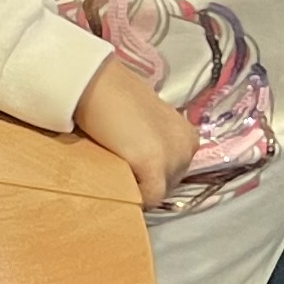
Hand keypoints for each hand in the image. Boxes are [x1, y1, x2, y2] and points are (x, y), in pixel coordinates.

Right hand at [72, 55, 196, 209]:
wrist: (96, 85)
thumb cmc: (114, 97)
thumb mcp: (145, 121)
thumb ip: (152, 139)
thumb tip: (139, 156)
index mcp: (187, 136)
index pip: (175, 170)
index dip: (153, 174)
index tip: (131, 169)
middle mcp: (187, 148)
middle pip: (170, 182)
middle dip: (148, 182)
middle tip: (122, 172)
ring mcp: (174, 158)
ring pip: (160, 192)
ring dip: (140, 188)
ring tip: (118, 176)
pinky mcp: (155, 166)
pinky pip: (149, 197)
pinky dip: (135, 196)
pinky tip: (117, 186)